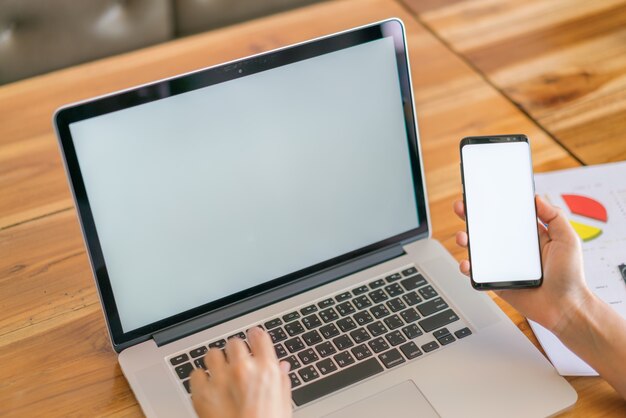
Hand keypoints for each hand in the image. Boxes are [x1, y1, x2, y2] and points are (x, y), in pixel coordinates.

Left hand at [190, 327, 292, 417]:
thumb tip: (282, 366)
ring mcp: (220, 380)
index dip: (255, 337)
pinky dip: (200, 379)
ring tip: (219, 374)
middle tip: (236, 364)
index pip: (258, 336)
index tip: (253, 340)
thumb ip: (281, 380)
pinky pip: (195, 374)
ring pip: (212, 354)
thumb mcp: (284, 404)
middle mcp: (242, 369)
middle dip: (235, 352)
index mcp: (266, 369)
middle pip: (234, 343)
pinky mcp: (201, 393)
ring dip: (216, 362)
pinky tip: (207, 388)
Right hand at [453, 195, 592, 333]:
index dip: (493, 204)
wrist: (564, 307)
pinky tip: (467, 263)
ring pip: (477, 249)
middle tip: (463, 208)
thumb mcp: (568, 239)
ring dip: (465, 239)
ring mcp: (502, 264)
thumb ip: (554, 216)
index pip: (507, 216)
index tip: (482, 194)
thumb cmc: (570, 276)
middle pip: (486, 228)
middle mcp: (513, 249)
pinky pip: (476, 272)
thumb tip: (537, 198)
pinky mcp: (495, 281)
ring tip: (463, 237)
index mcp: (528, 236)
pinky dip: (467, 267)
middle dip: (471, 216)